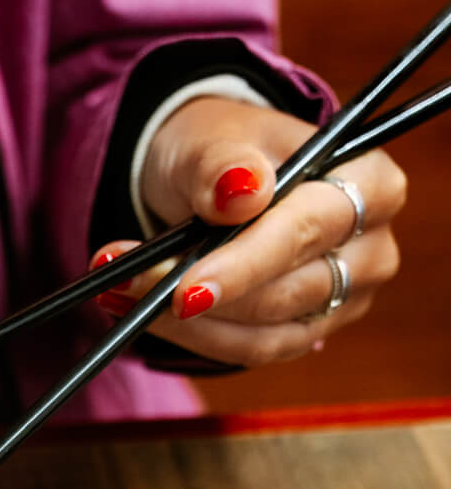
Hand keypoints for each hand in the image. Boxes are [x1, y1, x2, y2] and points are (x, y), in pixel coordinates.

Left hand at [89, 99, 406, 363]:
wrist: (220, 176)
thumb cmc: (228, 151)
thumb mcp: (217, 138)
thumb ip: (226, 162)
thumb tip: (240, 190)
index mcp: (370, 183)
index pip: (304, 233)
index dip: (243, 264)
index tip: (183, 289)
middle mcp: (369, 249)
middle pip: (283, 293)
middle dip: (196, 293)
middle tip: (123, 282)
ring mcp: (343, 298)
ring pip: (261, 332)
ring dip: (181, 323)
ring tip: (119, 289)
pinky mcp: (306, 332)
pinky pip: (246, 351)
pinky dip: (189, 338)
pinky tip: (139, 312)